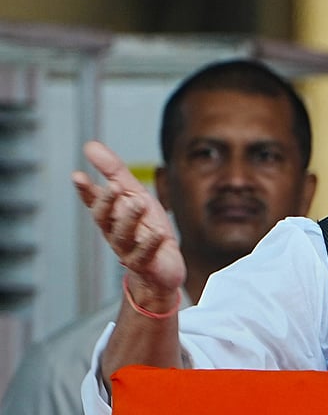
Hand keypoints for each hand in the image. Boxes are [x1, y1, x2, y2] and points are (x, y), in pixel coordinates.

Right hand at [72, 141, 184, 295]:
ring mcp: (128, 250)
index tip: (77, 175)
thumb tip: (90, 146)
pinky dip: (150, 243)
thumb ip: (114, 172)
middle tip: (113, 186)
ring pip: (123, 235)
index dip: (85, 190)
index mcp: (111, 215)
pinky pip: (145, 254)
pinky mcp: (145, 264)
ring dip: (130, 218)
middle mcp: (115, 232)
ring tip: (138, 202)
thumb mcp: (135, 194)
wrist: (162, 268)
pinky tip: (158, 232)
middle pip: (104, 218)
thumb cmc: (147, 228)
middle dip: (107, 202)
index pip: (93, 201)